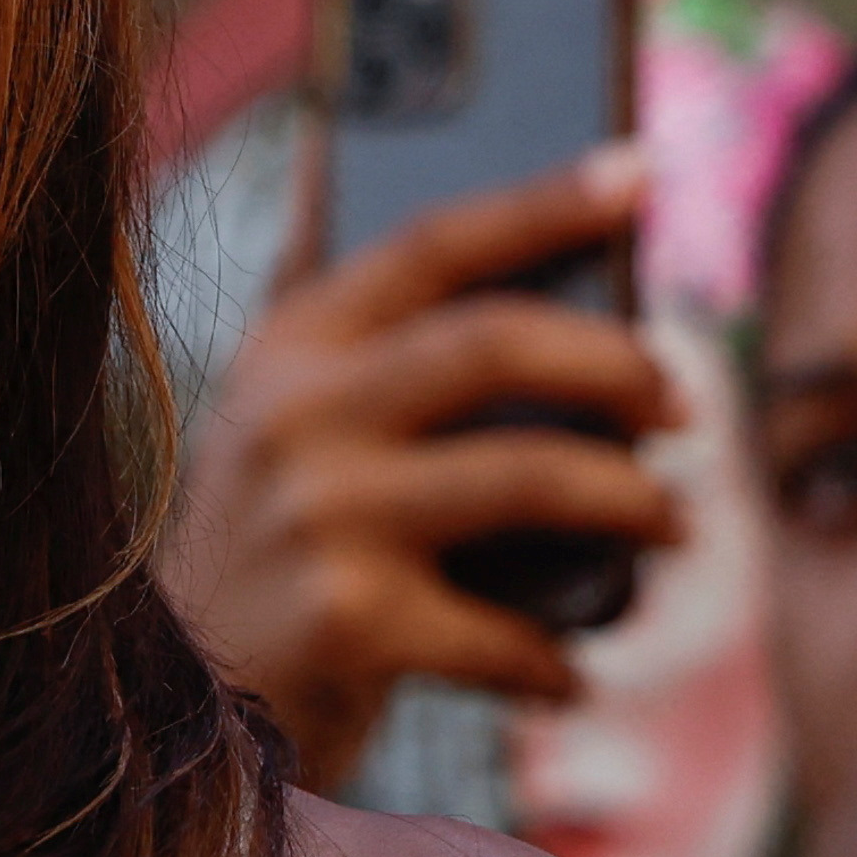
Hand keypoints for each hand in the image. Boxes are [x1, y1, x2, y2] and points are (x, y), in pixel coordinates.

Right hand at [168, 146, 681, 783]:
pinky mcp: (347, 625)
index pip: (432, 243)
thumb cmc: (265, 547)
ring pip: (528, 477)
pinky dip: (556, 658)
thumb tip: (341, 143)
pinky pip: (503, 629)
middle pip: (495, 343)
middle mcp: (294, 418)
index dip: (544, 201)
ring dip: (632, 501)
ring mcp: (318, 520)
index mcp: (288, 348)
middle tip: (684, 406)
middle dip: (617, 364)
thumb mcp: (267, 411)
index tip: (640, 173)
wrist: (172, 713)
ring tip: (675, 523)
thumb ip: (322, 301)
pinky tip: (573, 671)